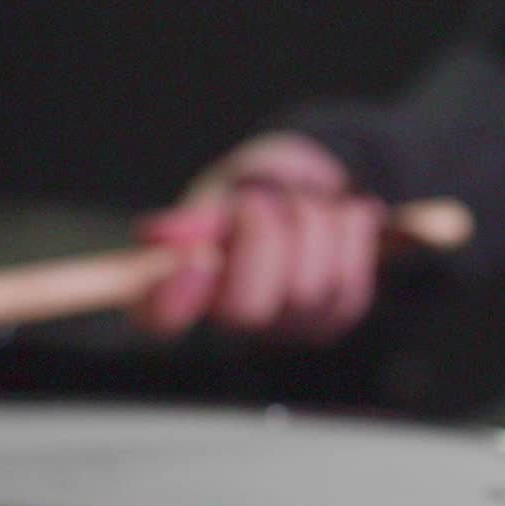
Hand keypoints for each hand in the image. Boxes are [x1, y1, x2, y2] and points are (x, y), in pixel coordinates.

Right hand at [132, 132, 384, 342]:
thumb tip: (155, 237)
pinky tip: (339, 215)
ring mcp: (284, 324)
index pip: (158, 317)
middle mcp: (229, 317)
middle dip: (263, 238)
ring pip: (307, 289)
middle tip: (261, 201)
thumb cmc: (254, 188)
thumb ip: (197, 218)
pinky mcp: (335, 316)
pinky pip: (349, 283)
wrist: (315, 181)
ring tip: (301, 202)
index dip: (174, 299)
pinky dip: (348, 233)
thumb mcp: (222, 191)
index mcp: (182, 285)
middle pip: (245, 309)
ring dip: (310, 224)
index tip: (198, 258)